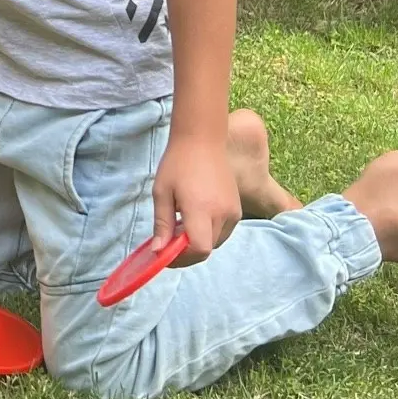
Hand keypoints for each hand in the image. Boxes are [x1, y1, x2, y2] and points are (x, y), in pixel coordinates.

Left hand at [151, 132, 240, 263]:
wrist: (202, 140)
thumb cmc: (177, 163)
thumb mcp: (161, 193)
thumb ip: (162, 224)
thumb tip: (159, 252)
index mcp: (201, 209)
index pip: (199, 249)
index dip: (181, 258)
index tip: (165, 254)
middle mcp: (222, 214)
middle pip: (206, 249)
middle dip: (186, 252)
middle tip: (168, 241)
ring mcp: (233, 212)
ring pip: (216, 242)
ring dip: (198, 243)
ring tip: (181, 228)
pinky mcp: (238, 209)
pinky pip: (223, 232)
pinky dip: (209, 234)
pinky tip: (195, 220)